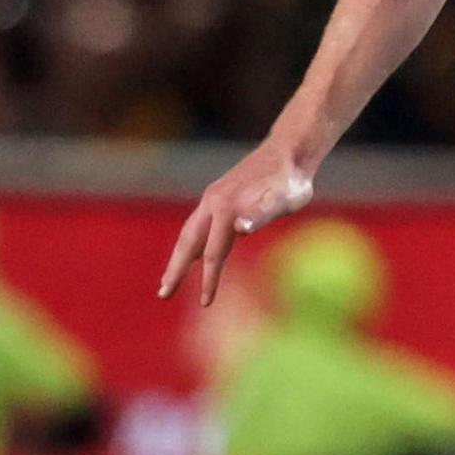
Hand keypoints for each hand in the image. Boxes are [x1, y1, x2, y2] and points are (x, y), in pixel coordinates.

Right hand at [159, 141, 318, 304]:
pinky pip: (197, 224)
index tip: (206, 303)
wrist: (289, 151)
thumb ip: (262, 214)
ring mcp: (213, 198)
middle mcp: (213, 203)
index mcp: (226, 208)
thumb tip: (241, 228)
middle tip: (163, 294)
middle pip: (188, 242)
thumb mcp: (285, 199)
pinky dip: (189, 242)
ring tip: (169, 279)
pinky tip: (190, 252)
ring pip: (189, 232)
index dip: (209, 279)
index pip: (213, 253)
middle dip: (175, 270)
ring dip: (178, 257)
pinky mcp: (217, 196)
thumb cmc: (291, 180)